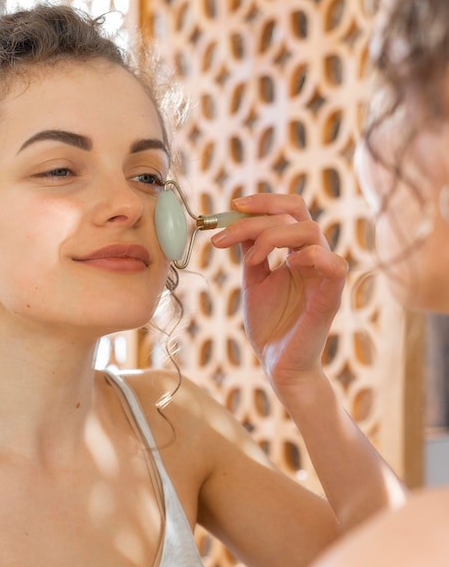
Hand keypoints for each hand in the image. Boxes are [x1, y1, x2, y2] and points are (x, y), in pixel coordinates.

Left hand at [211, 193, 347, 392]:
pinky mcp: (330, 298)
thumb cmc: (269, 325)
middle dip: (262, 213)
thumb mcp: (253, 280)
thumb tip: (236, 220)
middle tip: (230, 226)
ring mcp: (323, 276)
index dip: (263, 202)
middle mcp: (313, 258)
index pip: (289, 210)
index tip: (232, 206)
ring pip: (311, 231)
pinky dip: (309, 255)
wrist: (276, 364)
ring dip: (273, 236)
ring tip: (250, 259)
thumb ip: (249, 251)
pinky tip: (279, 264)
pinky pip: (334, 265)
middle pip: (298, 213)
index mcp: (297, 252)